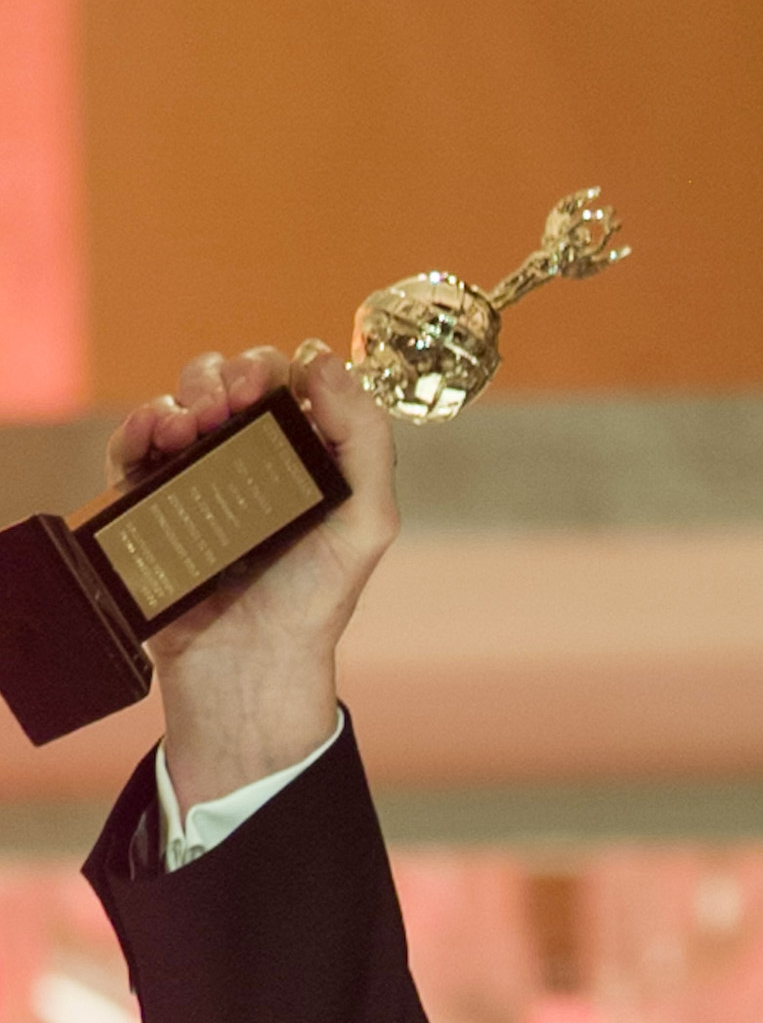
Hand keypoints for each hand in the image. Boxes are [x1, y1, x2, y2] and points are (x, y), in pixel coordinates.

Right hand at [108, 342, 398, 808]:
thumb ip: (365, 439)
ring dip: (187, 394)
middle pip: (230, 379)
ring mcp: (198, 477)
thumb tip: (323, 358)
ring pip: (182, 401)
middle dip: (229, 375)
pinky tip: (159, 433)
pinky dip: (142, 424)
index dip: (277, 369)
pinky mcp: (153, 501)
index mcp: (302, 457)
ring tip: (196, 426)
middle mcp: (249, 459)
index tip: (272, 388)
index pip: (286, 381)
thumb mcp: (366, 521)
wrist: (252, 664)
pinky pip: (136, 444)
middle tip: (233, 404)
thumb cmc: (314, 600)